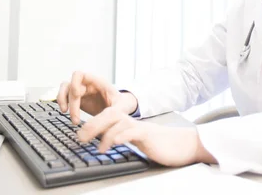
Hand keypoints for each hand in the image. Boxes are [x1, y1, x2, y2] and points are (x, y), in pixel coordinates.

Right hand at [56, 71, 137, 123]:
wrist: (119, 108)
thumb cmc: (121, 104)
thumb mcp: (120, 108)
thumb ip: (110, 114)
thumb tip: (97, 123)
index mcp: (97, 82)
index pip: (80, 74)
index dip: (74, 83)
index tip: (76, 95)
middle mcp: (87, 83)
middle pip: (71, 86)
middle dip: (72, 103)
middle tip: (76, 118)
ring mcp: (81, 89)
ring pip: (65, 88)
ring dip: (63, 100)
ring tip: (65, 112)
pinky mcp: (77, 97)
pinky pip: (64, 95)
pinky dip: (62, 102)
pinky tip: (65, 111)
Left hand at [78, 106, 216, 166]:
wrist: (182, 145)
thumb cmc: (160, 145)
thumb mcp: (136, 142)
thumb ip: (123, 139)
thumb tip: (104, 145)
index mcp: (128, 124)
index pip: (107, 117)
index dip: (92, 122)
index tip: (79, 133)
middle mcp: (132, 122)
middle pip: (109, 115)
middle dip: (92, 124)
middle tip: (79, 136)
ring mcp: (140, 127)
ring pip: (117, 121)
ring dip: (102, 131)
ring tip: (91, 142)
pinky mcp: (148, 135)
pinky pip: (131, 132)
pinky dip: (119, 137)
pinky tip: (110, 143)